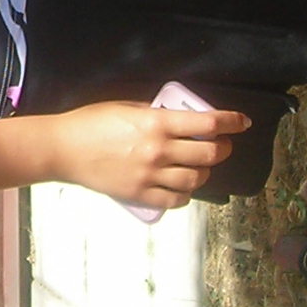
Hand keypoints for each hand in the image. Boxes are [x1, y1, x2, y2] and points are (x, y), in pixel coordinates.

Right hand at [44, 99, 248, 210]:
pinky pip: (176, 200)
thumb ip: (155, 113)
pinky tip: (183, 187)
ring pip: (197, 179)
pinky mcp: (140, 194)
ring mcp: (150, 175)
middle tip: (222, 145)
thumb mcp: (126, 106)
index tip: (242, 122)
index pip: (207, 123)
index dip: (231, 121)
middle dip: (223, 148)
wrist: (63, 148)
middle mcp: (158, 150)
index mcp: (156, 123)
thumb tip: (178, 119)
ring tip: (201, 166)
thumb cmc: (89, 123)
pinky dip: (186, 194)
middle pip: (210, 153)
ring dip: (206, 172)